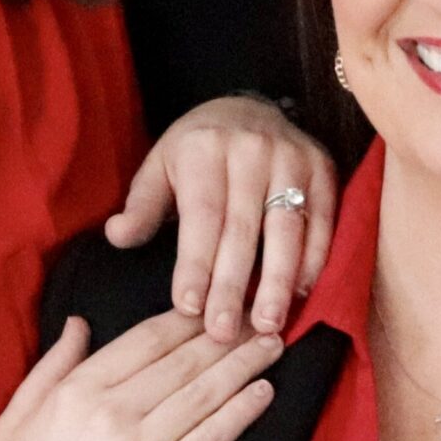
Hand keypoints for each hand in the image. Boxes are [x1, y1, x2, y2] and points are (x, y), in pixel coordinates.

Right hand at [0, 309, 280, 440]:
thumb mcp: (16, 418)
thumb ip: (51, 365)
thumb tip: (79, 324)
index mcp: (77, 390)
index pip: (147, 339)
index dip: (189, 319)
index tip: (217, 306)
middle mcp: (110, 412)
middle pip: (183, 361)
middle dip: (229, 336)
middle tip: (263, 319)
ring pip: (203, 394)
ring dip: (244, 366)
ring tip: (272, 347)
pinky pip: (209, 440)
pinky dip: (240, 413)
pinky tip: (262, 394)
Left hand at [109, 97, 338, 341]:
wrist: (248, 108)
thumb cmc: (196, 151)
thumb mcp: (159, 167)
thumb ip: (142, 205)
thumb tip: (117, 237)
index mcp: (203, 148)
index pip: (202, 215)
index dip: (196, 263)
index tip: (188, 307)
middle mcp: (251, 149)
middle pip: (243, 228)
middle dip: (233, 285)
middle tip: (224, 332)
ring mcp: (292, 157)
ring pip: (287, 228)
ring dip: (278, 281)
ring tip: (268, 324)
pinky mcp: (323, 168)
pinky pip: (322, 221)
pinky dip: (313, 260)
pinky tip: (299, 293)